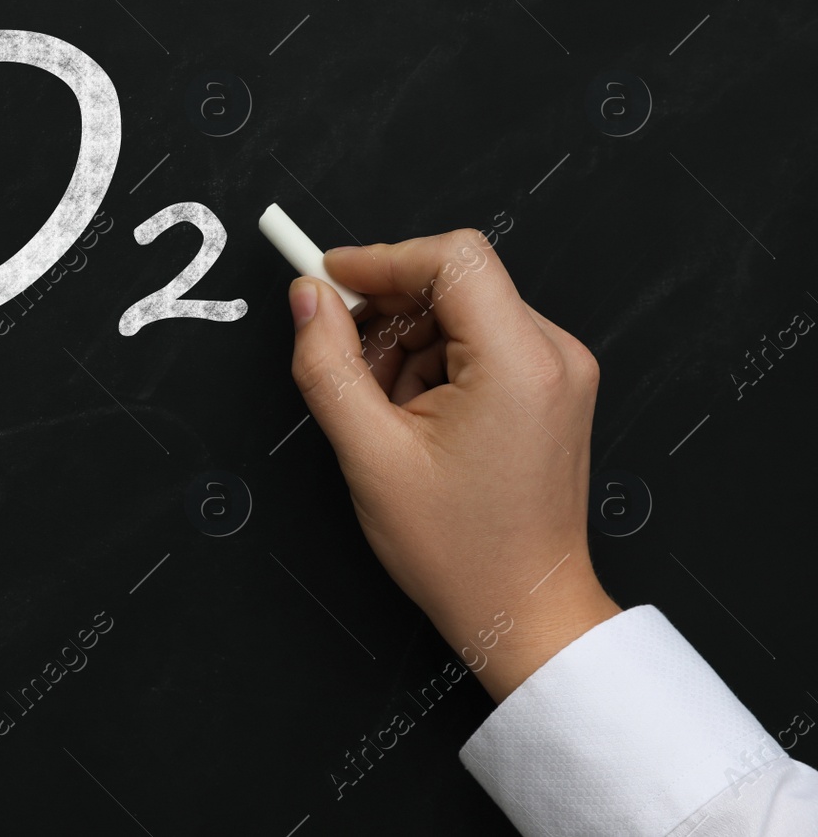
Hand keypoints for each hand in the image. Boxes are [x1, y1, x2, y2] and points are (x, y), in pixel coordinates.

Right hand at [287, 229, 620, 702]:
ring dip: (406, 347)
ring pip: (459, 313)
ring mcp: (558, 371)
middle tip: (344, 365)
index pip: (452, 258)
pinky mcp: (550, 388)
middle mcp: (553, 354)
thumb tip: (309, 298)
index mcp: (519, 362)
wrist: (524, 610)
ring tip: (384, 415)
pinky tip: (413, 420)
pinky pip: (478, 343)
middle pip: (453, 282)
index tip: (328, 279)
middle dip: (388, 315)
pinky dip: (432, 366)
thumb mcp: (370, 454)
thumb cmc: (461, 550)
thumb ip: (327, 364)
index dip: (381, 259)